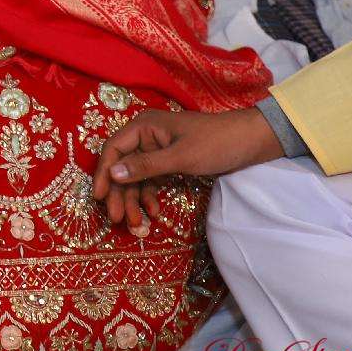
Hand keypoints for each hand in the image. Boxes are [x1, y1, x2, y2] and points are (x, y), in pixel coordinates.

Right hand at [91, 107, 283, 228]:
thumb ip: (146, 166)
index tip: (99, 198)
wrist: (252, 141)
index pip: (113, 150)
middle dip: (120, 194)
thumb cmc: (216, 143)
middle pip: (124, 167)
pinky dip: (151, 196)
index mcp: (144, 127)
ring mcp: (158, 150)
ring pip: (137, 177)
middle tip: (117, 219)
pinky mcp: (171, 162)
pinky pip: (153, 180)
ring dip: (135, 200)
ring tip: (136, 224)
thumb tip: (113, 175)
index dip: (104, 174)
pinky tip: (155, 212)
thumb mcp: (180, 157)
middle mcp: (146, 137)